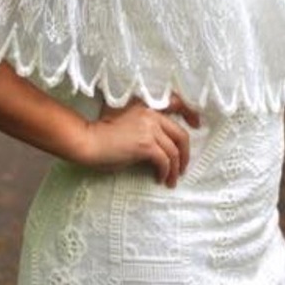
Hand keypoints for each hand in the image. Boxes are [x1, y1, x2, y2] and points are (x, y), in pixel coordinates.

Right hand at [80, 95, 200, 188]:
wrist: (87, 141)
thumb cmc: (100, 135)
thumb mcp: (122, 120)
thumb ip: (141, 124)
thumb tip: (155, 144)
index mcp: (146, 106)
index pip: (177, 104)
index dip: (191, 115)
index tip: (197, 125)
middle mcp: (151, 114)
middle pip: (180, 134)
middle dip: (185, 154)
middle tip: (183, 167)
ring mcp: (149, 129)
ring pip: (174, 151)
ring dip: (175, 169)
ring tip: (171, 180)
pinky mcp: (145, 145)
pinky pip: (165, 161)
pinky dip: (165, 172)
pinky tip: (160, 179)